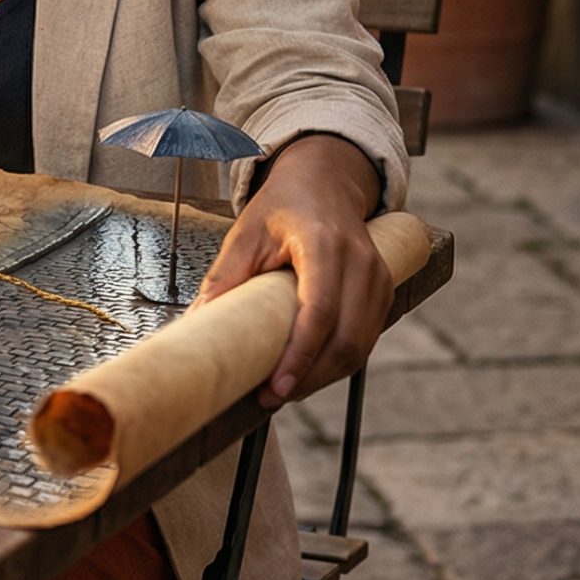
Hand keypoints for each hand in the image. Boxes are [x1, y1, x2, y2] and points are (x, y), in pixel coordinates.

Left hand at [192, 134, 390, 407]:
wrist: (324, 182)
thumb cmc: (281, 208)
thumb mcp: (245, 234)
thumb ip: (224, 278)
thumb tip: (197, 325)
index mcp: (324, 243)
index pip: (320, 311)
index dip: (300, 355)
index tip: (276, 387)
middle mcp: (360, 261)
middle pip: (347, 338)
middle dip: (312, 378)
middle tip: (273, 397)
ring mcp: (378, 276)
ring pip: (361, 345)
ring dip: (325, 377)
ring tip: (286, 391)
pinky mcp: (383, 291)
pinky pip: (367, 339)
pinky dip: (340, 363)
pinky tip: (310, 373)